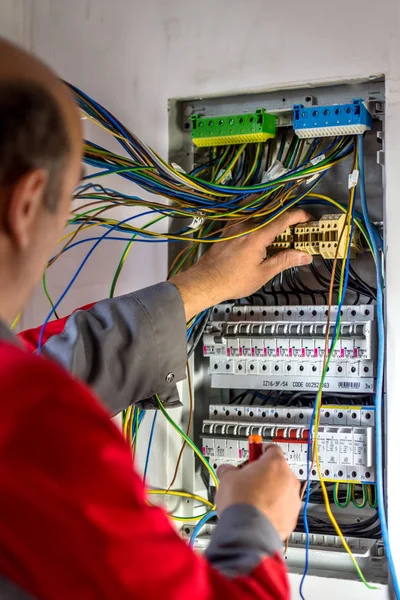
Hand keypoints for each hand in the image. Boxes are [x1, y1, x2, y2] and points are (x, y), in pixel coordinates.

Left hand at [170, 209, 311, 320]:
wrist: (205, 281)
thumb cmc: (234, 280)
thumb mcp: (262, 274)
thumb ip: (284, 261)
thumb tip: (306, 256)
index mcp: (258, 235)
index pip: (284, 219)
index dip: (299, 216)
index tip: (310, 219)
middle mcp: (246, 224)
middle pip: (272, 211)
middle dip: (288, 214)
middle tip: (298, 225)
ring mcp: (235, 224)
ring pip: (258, 209)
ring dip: (273, 211)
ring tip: (282, 222)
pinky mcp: (227, 228)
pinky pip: (244, 213)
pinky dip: (256, 212)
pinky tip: (260, 220)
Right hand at [215, 445, 300, 540]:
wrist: (248, 531)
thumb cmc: (241, 502)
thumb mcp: (227, 477)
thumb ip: (229, 469)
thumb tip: (226, 470)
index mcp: (275, 463)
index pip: (272, 448)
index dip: (259, 452)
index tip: (253, 456)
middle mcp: (289, 479)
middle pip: (277, 470)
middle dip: (264, 475)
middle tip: (248, 481)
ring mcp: (292, 499)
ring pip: (282, 490)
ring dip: (270, 493)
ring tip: (252, 501)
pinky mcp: (292, 518)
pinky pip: (283, 509)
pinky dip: (273, 510)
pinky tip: (258, 514)